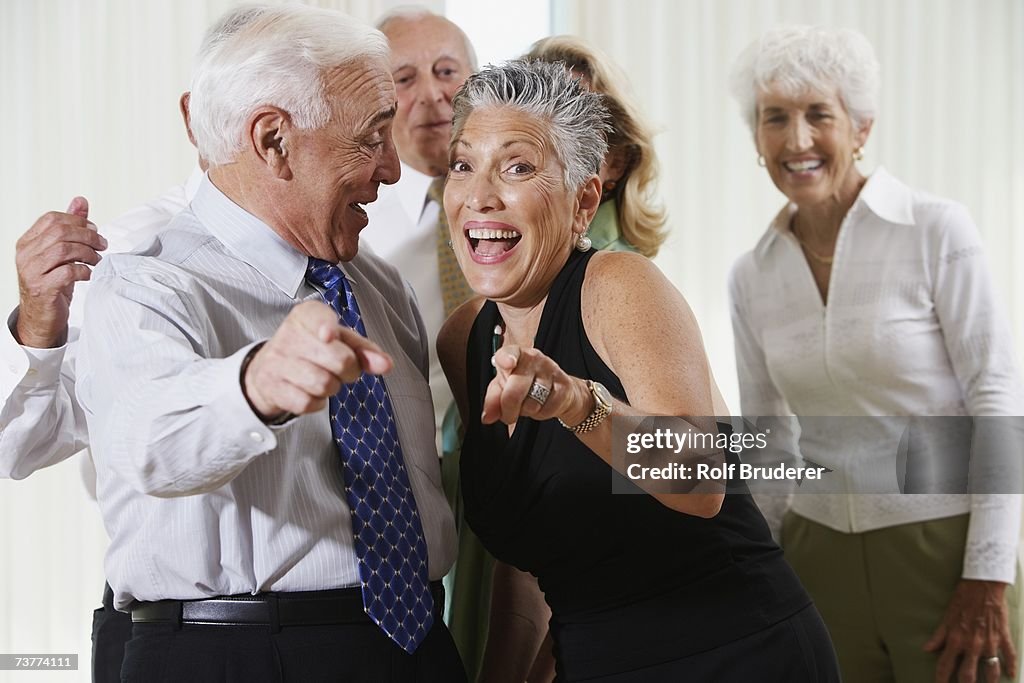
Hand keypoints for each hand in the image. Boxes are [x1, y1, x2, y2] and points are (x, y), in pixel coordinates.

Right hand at [15, 197, 105, 347]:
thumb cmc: (53, 284)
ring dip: (88, 253)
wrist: (41, 318)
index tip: (94, 230)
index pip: (51, 219)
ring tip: (97, 259)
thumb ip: (70, 227)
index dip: (77, 221)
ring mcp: (32, 272)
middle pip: (60, 232)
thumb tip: (80, 201)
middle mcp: (25, 255)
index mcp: (27, 242)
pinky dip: (84, 270)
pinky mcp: (43, 288)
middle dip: (87, 236)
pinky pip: (68, 272)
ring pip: (64, 250)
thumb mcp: (61, 254)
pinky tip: (89, 274)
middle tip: (102, 244)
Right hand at [242, 300, 392, 422]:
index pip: (316, 316)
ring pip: (324, 384)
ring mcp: (277, 362)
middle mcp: (289, 334)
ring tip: (322, 377)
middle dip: (349, 370)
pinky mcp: (272, 387)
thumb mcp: (339, 342)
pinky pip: (307, 403)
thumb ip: (365, 350)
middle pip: (339, 359)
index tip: (329, 335)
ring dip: (332, 387)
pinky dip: (316, 402)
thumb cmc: (312, 350)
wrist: (269, 371)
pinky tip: (308, 391)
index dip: (325, 326)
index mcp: (307, 316)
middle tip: (340, 368)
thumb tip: (386, 364)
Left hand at [482, 344, 591, 427]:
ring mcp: (550, 370)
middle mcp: (533, 358)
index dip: (506, 358)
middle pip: (515, 390)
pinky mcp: (564, 385)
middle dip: (508, 409)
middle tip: (508, 415)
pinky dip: (541, 414)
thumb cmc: (525, 384)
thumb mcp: (504, 387)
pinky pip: (546, 409)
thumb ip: (492, 399)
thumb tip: (487, 417)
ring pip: (531, 404)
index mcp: (515, 354)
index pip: (510, 352)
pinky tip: (542, 405)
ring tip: (528, 404)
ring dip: (526, 411)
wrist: (558, 390)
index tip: (507, 364)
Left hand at [925, 579, 1015, 682]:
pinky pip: (1010, 655)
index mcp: (956, 640)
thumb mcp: (946, 617)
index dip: (941, 678)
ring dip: (990, 681)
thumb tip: (926, 649)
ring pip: (991, 670)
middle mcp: (973, 645)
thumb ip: (938, 636)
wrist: (982, 586)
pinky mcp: (1003, 637)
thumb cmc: (962, 599)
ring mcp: (990, 643)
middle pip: (969, 674)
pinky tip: (1012, 674)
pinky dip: (1012, 666)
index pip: (946, 665)